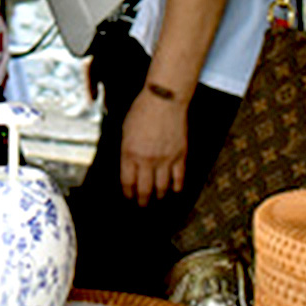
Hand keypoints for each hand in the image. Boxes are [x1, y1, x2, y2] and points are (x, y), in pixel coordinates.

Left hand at [120, 86, 188, 207]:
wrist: (164, 99)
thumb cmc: (142, 110)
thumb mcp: (125, 130)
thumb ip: (126, 150)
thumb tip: (129, 166)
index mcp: (130, 153)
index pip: (127, 182)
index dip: (128, 193)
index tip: (128, 197)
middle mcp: (147, 159)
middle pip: (144, 189)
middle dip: (142, 201)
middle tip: (142, 206)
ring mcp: (165, 159)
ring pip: (162, 187)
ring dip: (158, 196)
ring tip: (157, 199)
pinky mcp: (180, 155)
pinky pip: (179, 177)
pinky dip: (176, 187)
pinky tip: (174, 190)